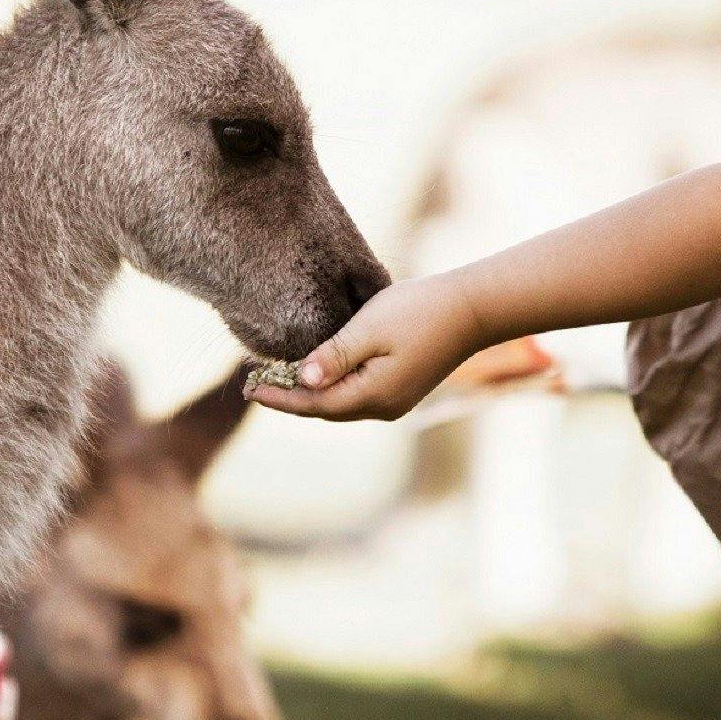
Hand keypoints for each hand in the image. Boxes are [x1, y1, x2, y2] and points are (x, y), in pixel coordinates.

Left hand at [246, 272, 489, 421]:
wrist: (471, 310)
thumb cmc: (419, 311)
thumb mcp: (369, 328)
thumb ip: (334, 355)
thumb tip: (303, 380)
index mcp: (372, 395)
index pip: (313, 404)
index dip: (279, 396)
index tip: (248, 386)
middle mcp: (383, 407)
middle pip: (325, 410)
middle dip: (290, 398)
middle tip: (255, 382)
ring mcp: (395, 401)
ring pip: (341, 405)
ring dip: (310, 394)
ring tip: (279, 379)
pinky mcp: (403, 389)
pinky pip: (356, 396)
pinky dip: (332, 388)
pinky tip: (318, 374)